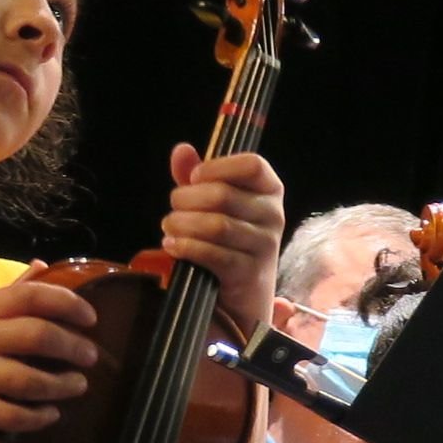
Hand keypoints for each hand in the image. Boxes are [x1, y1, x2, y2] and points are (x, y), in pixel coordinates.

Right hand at [0, 274, 100, 442]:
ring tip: (78, 387)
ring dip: (62, 386)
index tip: (91, 319)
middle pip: (37, 334)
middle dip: (73, 347)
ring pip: (29, 379)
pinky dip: (37, 417)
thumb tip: (43, 266)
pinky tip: (50, 415)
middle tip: (91, 358)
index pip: (30, 295)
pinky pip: (11, 414)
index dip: (68, 303)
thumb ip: (7, 296)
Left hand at [167, 145, 285, 332]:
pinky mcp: (250, 272)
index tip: (194, 177)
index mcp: (269, 190)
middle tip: (173, 209)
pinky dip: (186, 248)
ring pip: (215, 225)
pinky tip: (173, 246)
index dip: (218, 167)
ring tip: (169, 228)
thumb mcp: (214, 203)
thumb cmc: (229, 240)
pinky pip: (213, 254)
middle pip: (223, 194)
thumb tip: (181, 150)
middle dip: (186, 200)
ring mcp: (265, 245)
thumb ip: (197, 176)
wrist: (245, 292)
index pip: (252, 164)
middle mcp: (273, 214)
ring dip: (182, 225)